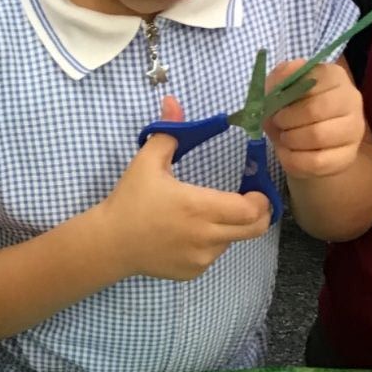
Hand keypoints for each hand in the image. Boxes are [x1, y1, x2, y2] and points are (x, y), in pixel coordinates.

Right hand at [99, 96, 270, 280]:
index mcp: (198, 207)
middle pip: (254, 229)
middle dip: (258, 214)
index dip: (260, 199)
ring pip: (233, 241)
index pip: (251, 210)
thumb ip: (168, 132)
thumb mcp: (146, 162)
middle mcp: (205, 236)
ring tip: (206, 216)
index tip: (253, 189)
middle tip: (247, 202)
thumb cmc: (130, 201)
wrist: (110, 243)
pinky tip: (188, 234)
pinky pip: (214, 256)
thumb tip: (173, 101)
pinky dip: (211, 244)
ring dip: (230, 228)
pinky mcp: (193, 271)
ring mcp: (200, 258)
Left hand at [265, 59, 366, 178]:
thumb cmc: (293, 110)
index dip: (286, 96)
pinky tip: (291, 154)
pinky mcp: (348, 156)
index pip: (310, 81)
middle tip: (278, 123)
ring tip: (285, 138)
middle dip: (286, 119)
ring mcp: (354, 129)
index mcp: (335, 76)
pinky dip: (294, 159)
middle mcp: (351, 99)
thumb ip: (279, 78)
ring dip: (290, 139)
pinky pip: (317, 161)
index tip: (276, 104)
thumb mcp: (280, 89)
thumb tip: (282, 78)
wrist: (304, 144)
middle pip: (315, 109)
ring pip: (317, 136)